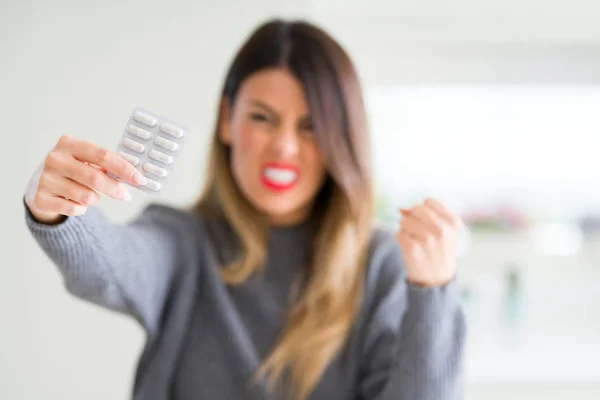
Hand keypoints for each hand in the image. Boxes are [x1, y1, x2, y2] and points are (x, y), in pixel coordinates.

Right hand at [25, 135, 146, 223]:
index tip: (139, 179)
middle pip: (95, 177)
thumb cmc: (74, 170)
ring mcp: (46, 179)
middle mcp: (55, 159)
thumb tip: (136, 176)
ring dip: (96, 199)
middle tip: (126, 196)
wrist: (44, 184)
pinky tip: (78, 203)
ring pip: (85, 196)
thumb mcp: (88, 161)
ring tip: (93, 196)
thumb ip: (108, 166)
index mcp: (70, 144)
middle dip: (115, 189)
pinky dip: (82, 209)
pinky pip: (74, 209)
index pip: (102, 155)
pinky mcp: (41, 198)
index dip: (123, 168)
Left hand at [396, 198, 462, 287]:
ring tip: (415, 240)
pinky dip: (401, 239)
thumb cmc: (438, 250)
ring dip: (405, 229)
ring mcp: (428, 240)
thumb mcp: (444, 230)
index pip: (428, 201)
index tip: (427, 222)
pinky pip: (399, 233)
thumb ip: (426, 215)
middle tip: (418, 231)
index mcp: (453, 223)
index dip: (423, 210)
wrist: (436, 279)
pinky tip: (410, 248)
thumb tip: (401, 208)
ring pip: (404, 220)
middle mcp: (442, 230)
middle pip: (416, 209)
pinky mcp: (413, 249)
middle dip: (412, 217)